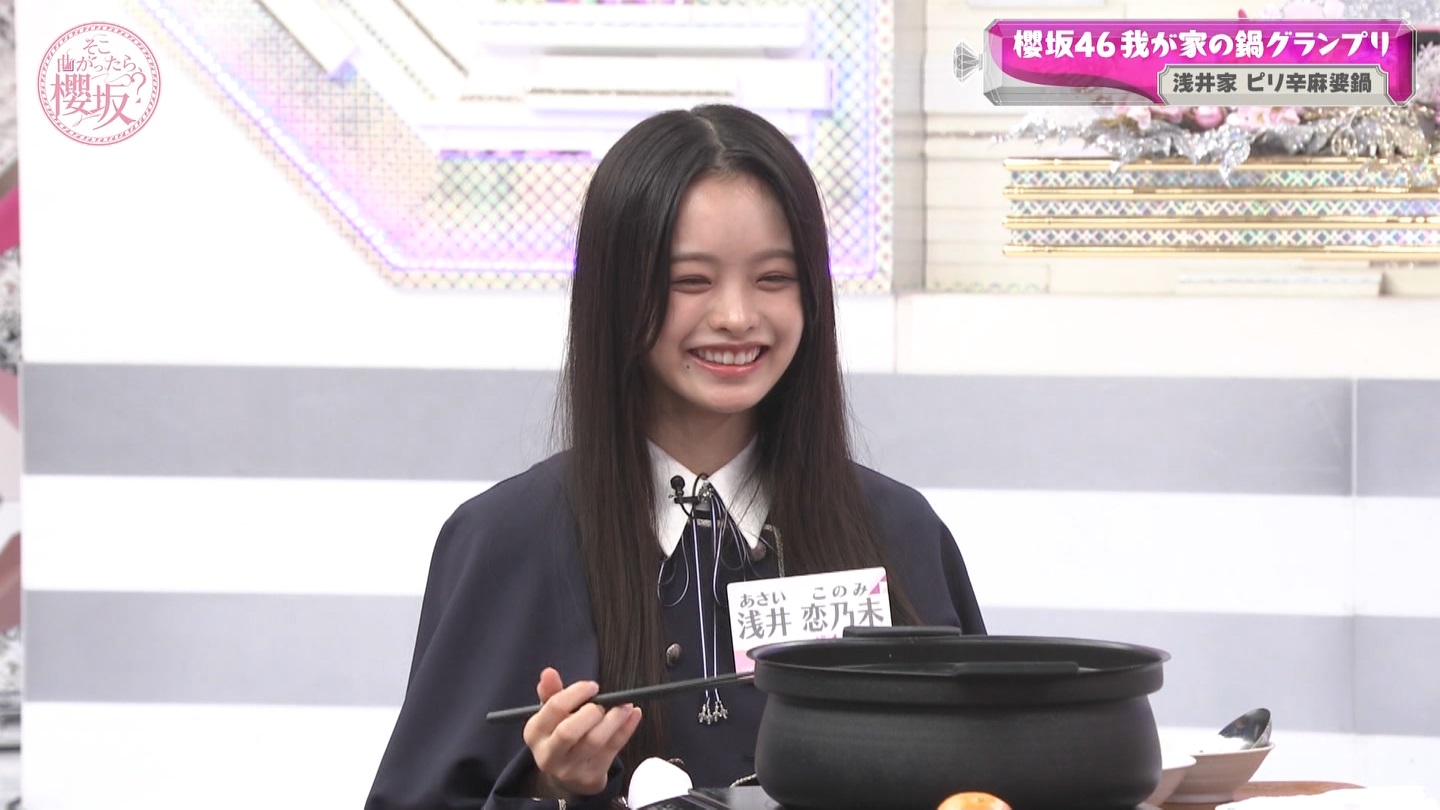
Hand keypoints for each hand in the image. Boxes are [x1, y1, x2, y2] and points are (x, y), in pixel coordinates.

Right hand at [523, 667, 642, 799]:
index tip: (592, 686)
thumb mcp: (551, 715)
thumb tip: (549, 673)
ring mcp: (570, 769)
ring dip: (614, 719)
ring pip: (594, 742)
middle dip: (591, 712)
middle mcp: (548, 754)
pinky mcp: (590, 777)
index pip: (554, 708)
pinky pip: (613, 750)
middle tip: (602, 703)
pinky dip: (626, 729)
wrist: (567, 776)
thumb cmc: (560, 736)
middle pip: (569, 731)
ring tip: (625, 706)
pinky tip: (633, 715)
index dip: (576, 693)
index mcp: (535, 733)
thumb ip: (551, 692)